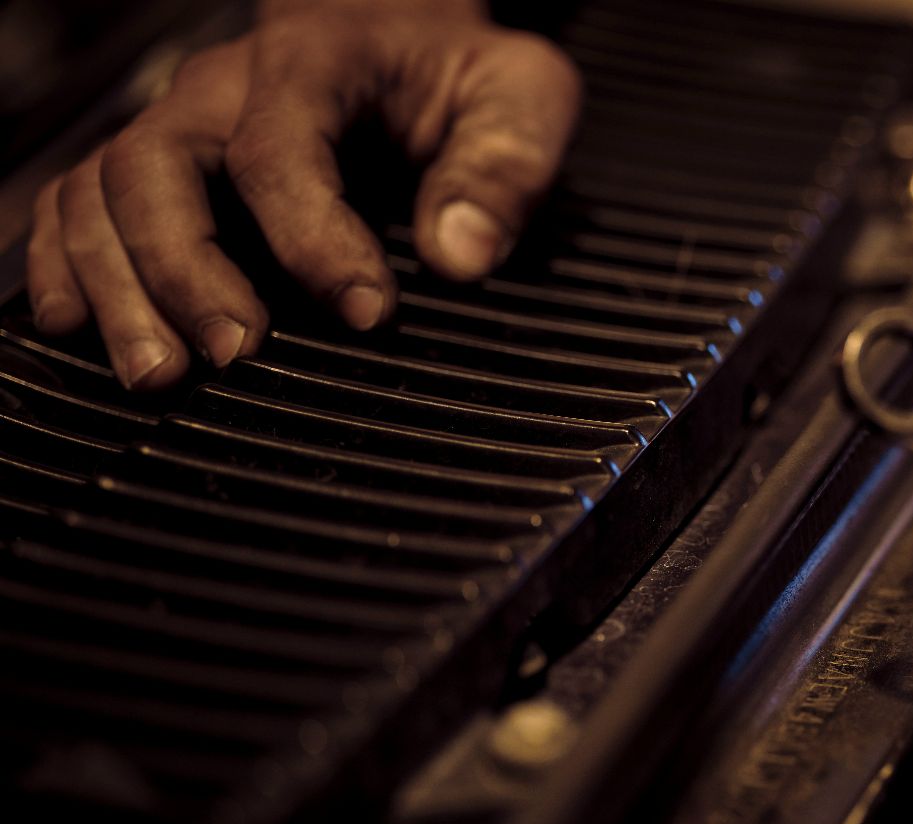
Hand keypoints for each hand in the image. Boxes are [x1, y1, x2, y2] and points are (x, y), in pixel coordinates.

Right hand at [25, 0, 580, 389]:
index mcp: (313, 60)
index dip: (315, 237)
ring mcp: (179, 126)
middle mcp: (223, 89)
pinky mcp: (158, 167)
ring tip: (158, 372)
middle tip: (234, 354)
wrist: (404, 32)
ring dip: (117, 286)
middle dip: (185, 269)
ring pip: (101, 191)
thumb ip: (504, 167)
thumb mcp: (519, 94)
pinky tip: (77, 327)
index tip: (368, 313)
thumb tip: (462, 254)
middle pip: (157, 167)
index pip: (282, 147)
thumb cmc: (458, 74)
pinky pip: (74, 202)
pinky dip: (65, 264)